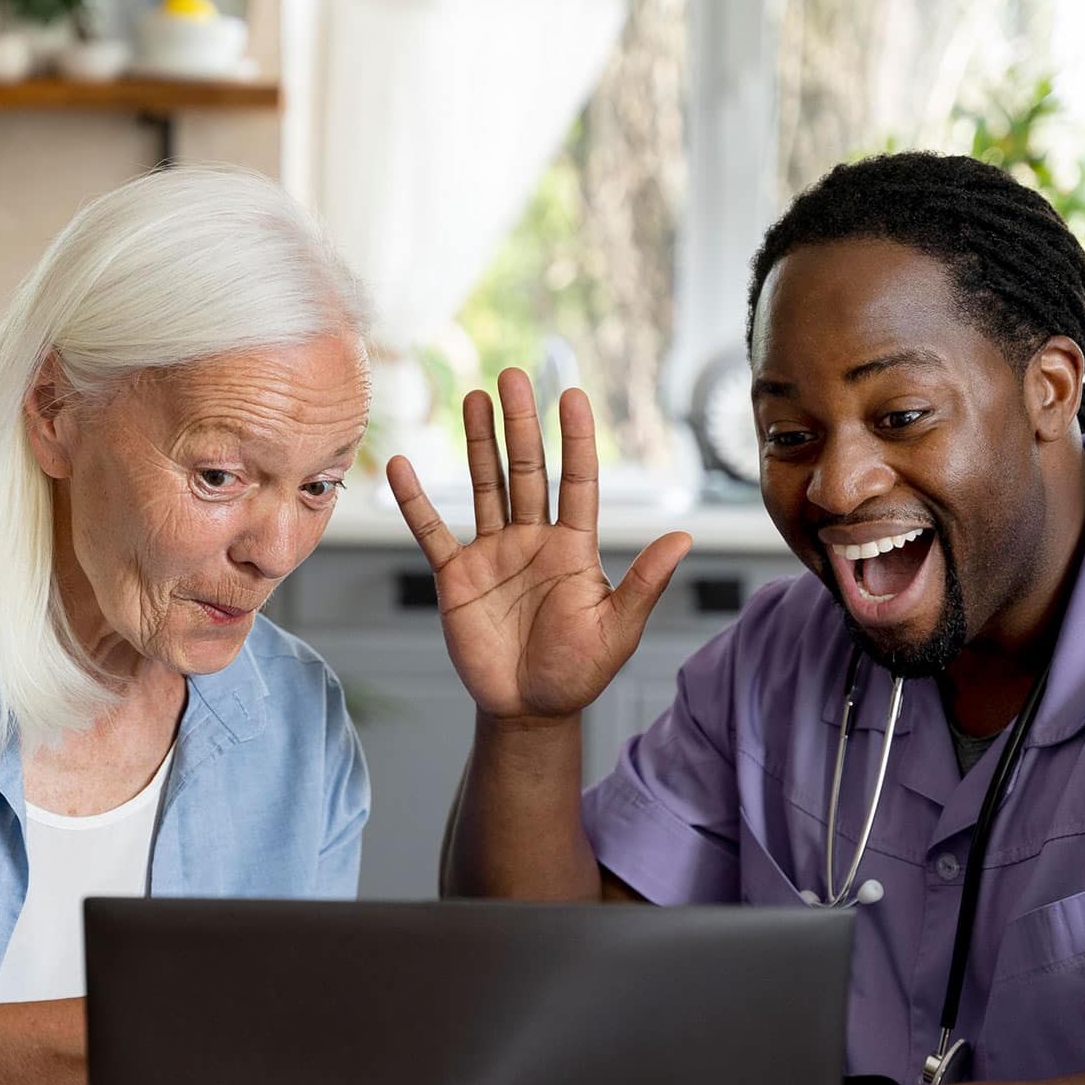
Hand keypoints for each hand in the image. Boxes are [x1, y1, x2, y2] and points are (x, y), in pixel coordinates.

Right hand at [385, 370, 691, 719]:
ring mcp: (492, 554)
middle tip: (513, 375)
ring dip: (478, 443)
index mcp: (574, 548)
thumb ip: (645, 583)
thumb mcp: (618, 630)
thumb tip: (683, 538)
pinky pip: (432, 532)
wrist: (529, 709)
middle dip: (521, 424)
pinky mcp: (456, 577)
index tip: (572, 395)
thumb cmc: (578, 672)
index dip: (576, 440)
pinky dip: (416, 502)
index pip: (578, 482)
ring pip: (485, 487)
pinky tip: (401, 466)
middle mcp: (532, 540)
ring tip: (474, 397)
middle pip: (526, 471)